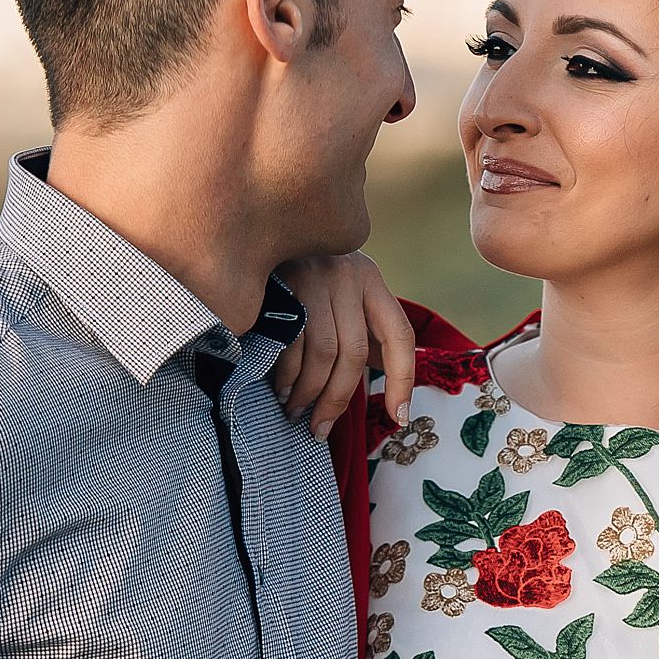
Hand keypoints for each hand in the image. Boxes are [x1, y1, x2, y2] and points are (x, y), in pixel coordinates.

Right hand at [271, 254, 414, 439]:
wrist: (255, 232)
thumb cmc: (302, 275)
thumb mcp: (341, 292)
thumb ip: (362, 331)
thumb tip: (386, 386)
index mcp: (370, 280)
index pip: (400, 336)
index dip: (403, 381)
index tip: (400, 417)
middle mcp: (348, 275)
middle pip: (354, 353)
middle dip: (338, 399)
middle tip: (321, 427)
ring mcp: (316, 276)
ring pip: (323, 353)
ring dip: (309, 393)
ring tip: (296, 411)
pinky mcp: (283, 283)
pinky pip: (291, 344)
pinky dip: (287, 376)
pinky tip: (281, 390)